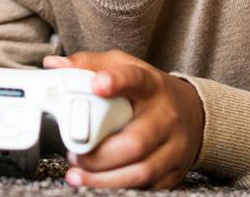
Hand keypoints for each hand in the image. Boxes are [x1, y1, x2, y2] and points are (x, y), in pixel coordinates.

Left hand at [44, 50, 203, 188]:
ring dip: (105, 178)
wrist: (194, 112)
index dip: (116, 82)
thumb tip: (54, 64)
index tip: (97, 84)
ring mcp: (174, 147)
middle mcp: (166, 117)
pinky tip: (100, 182)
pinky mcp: (174, 171)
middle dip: (99, 155)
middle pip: (135, 142)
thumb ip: (88, 64)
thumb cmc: (150, 91)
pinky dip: (120, 187)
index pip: (135, 80)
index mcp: (151, 86)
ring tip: (79, 173)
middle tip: (74, 154)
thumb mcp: (123, 66)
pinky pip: (148, 187)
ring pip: (141, 172)